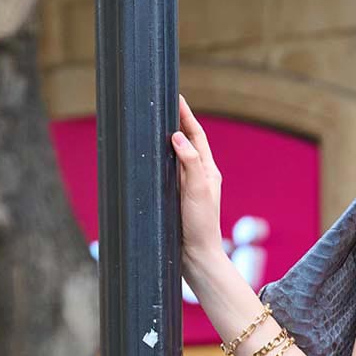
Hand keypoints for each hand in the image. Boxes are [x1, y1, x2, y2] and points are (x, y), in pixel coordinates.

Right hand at [171, 94, 223, 277]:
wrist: (196, 257)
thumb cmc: (201, 225)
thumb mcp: (197, 190)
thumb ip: (189, 162)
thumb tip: (177, 136)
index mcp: (207, 171)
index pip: (196, 135)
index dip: (186, 116)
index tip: (176, 97)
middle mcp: (198, 176)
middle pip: (186, 142)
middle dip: (175, 122)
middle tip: (161, 105)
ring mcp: (187, 187)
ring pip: (174, 157)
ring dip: (165, 140)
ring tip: (153, 124)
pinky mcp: (176, 199)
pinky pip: (166, 173)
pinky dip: (159, 161)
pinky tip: (148, 158)